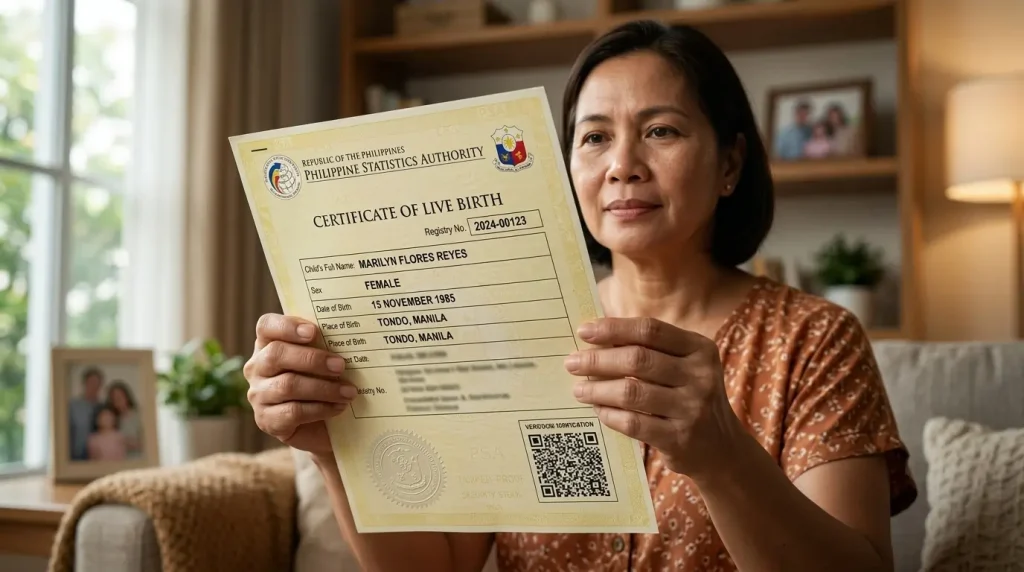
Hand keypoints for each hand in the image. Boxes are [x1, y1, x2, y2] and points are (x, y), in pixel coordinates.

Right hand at [244, 313, 355, 456]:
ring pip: (288, 385)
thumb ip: (325, 346)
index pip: (266, 326)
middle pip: (277, 354)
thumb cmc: (321, 383)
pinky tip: (338, 407)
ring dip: (324, 388)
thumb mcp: (321, 362)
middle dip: (313, 359)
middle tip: (341, 365)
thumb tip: (348, 338)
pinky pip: (293, 412)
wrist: (320, 426)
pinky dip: (320, 409)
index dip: (287, 326)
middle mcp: (257, 367)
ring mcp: (258, 395)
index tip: (313, 331)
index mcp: (268, 344)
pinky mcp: (266, 420)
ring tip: (349, 391)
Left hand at [565, 317, 744, 478]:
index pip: (651, 330)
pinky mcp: (679, 438)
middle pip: (638, 359)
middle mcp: (700, 376)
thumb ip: (650, 350)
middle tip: (572, 363)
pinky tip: (598, 410)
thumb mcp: (684, 366)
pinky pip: (633, 423)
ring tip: (579, 389)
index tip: (584, 331)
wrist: (721, 448)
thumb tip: (596, 339)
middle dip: (598, 360)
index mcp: (700, 349)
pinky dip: (610, 415)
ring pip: (632, 392)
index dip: (614, 328)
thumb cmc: (689, 397)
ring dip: (598, 389)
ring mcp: (692, 409)